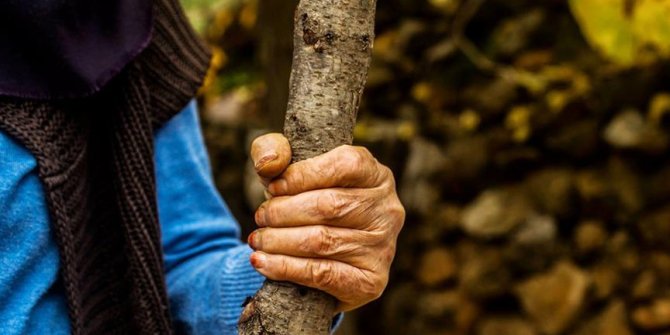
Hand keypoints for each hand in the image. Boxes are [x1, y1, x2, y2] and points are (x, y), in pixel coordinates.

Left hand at [248, 133, 404, 311]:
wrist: (321, 258)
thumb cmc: (305, 202)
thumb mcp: (289, 169)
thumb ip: (273, 149)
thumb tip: (269, 164)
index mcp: (377, 175)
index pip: (345, 165)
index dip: (303, 175)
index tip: (272, 187)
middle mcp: (387, 210)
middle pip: (330, 206)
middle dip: (284, 211)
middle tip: (260, 217)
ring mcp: (383, 248)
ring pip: (322, 241)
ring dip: (279, 241)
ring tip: (257, 239)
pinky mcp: (371, 281)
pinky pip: (322, 274)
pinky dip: (285, 267)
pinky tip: (262, 262)